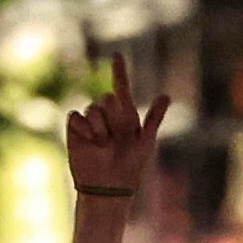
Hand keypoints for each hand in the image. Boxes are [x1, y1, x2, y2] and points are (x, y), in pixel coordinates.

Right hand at [65, 56, 170, 201]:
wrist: (108, 187)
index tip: (117, 55)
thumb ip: (154, 118)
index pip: (121, 89)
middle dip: (111, 116)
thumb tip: (167, 95)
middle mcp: (108, 116)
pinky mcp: (75, 129)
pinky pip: (76, 116)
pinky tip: (89, 142)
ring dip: (99, 127)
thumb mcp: (146, 142)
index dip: (119, 72)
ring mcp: (91, 122)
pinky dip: (84, 128)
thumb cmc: (130, 168)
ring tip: (103, 145)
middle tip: (114, 138)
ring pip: (92, 107)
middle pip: (106, 98)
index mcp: (126, 116)